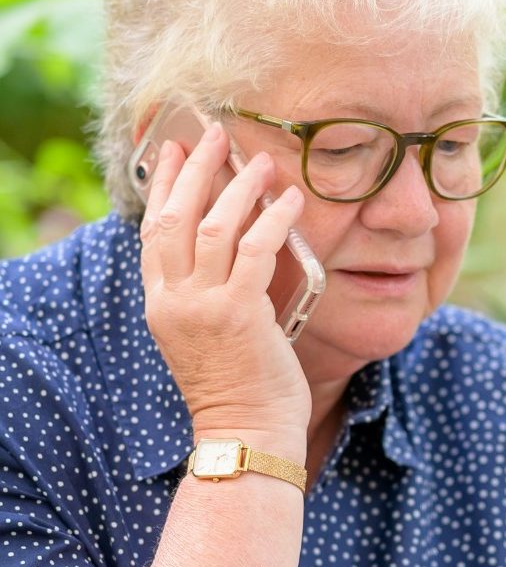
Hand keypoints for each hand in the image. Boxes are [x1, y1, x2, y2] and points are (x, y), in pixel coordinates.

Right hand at [139, 125, 311, 445]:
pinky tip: (291, 201)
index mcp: (161, 304)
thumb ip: (205, 293)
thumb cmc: (239, 387)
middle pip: (176, 216)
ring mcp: (204, 306)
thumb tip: (233, 246)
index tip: (177, 149)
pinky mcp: (239, 313)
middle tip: (217, 134)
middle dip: (196, 168)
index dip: (166, 185)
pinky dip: (274, 219)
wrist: (246, 432)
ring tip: (262, 161)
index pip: (153, 231)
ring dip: (239, 186)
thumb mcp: (206, 335)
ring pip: (214, 225)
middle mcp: (174, 301)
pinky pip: (256, 250)